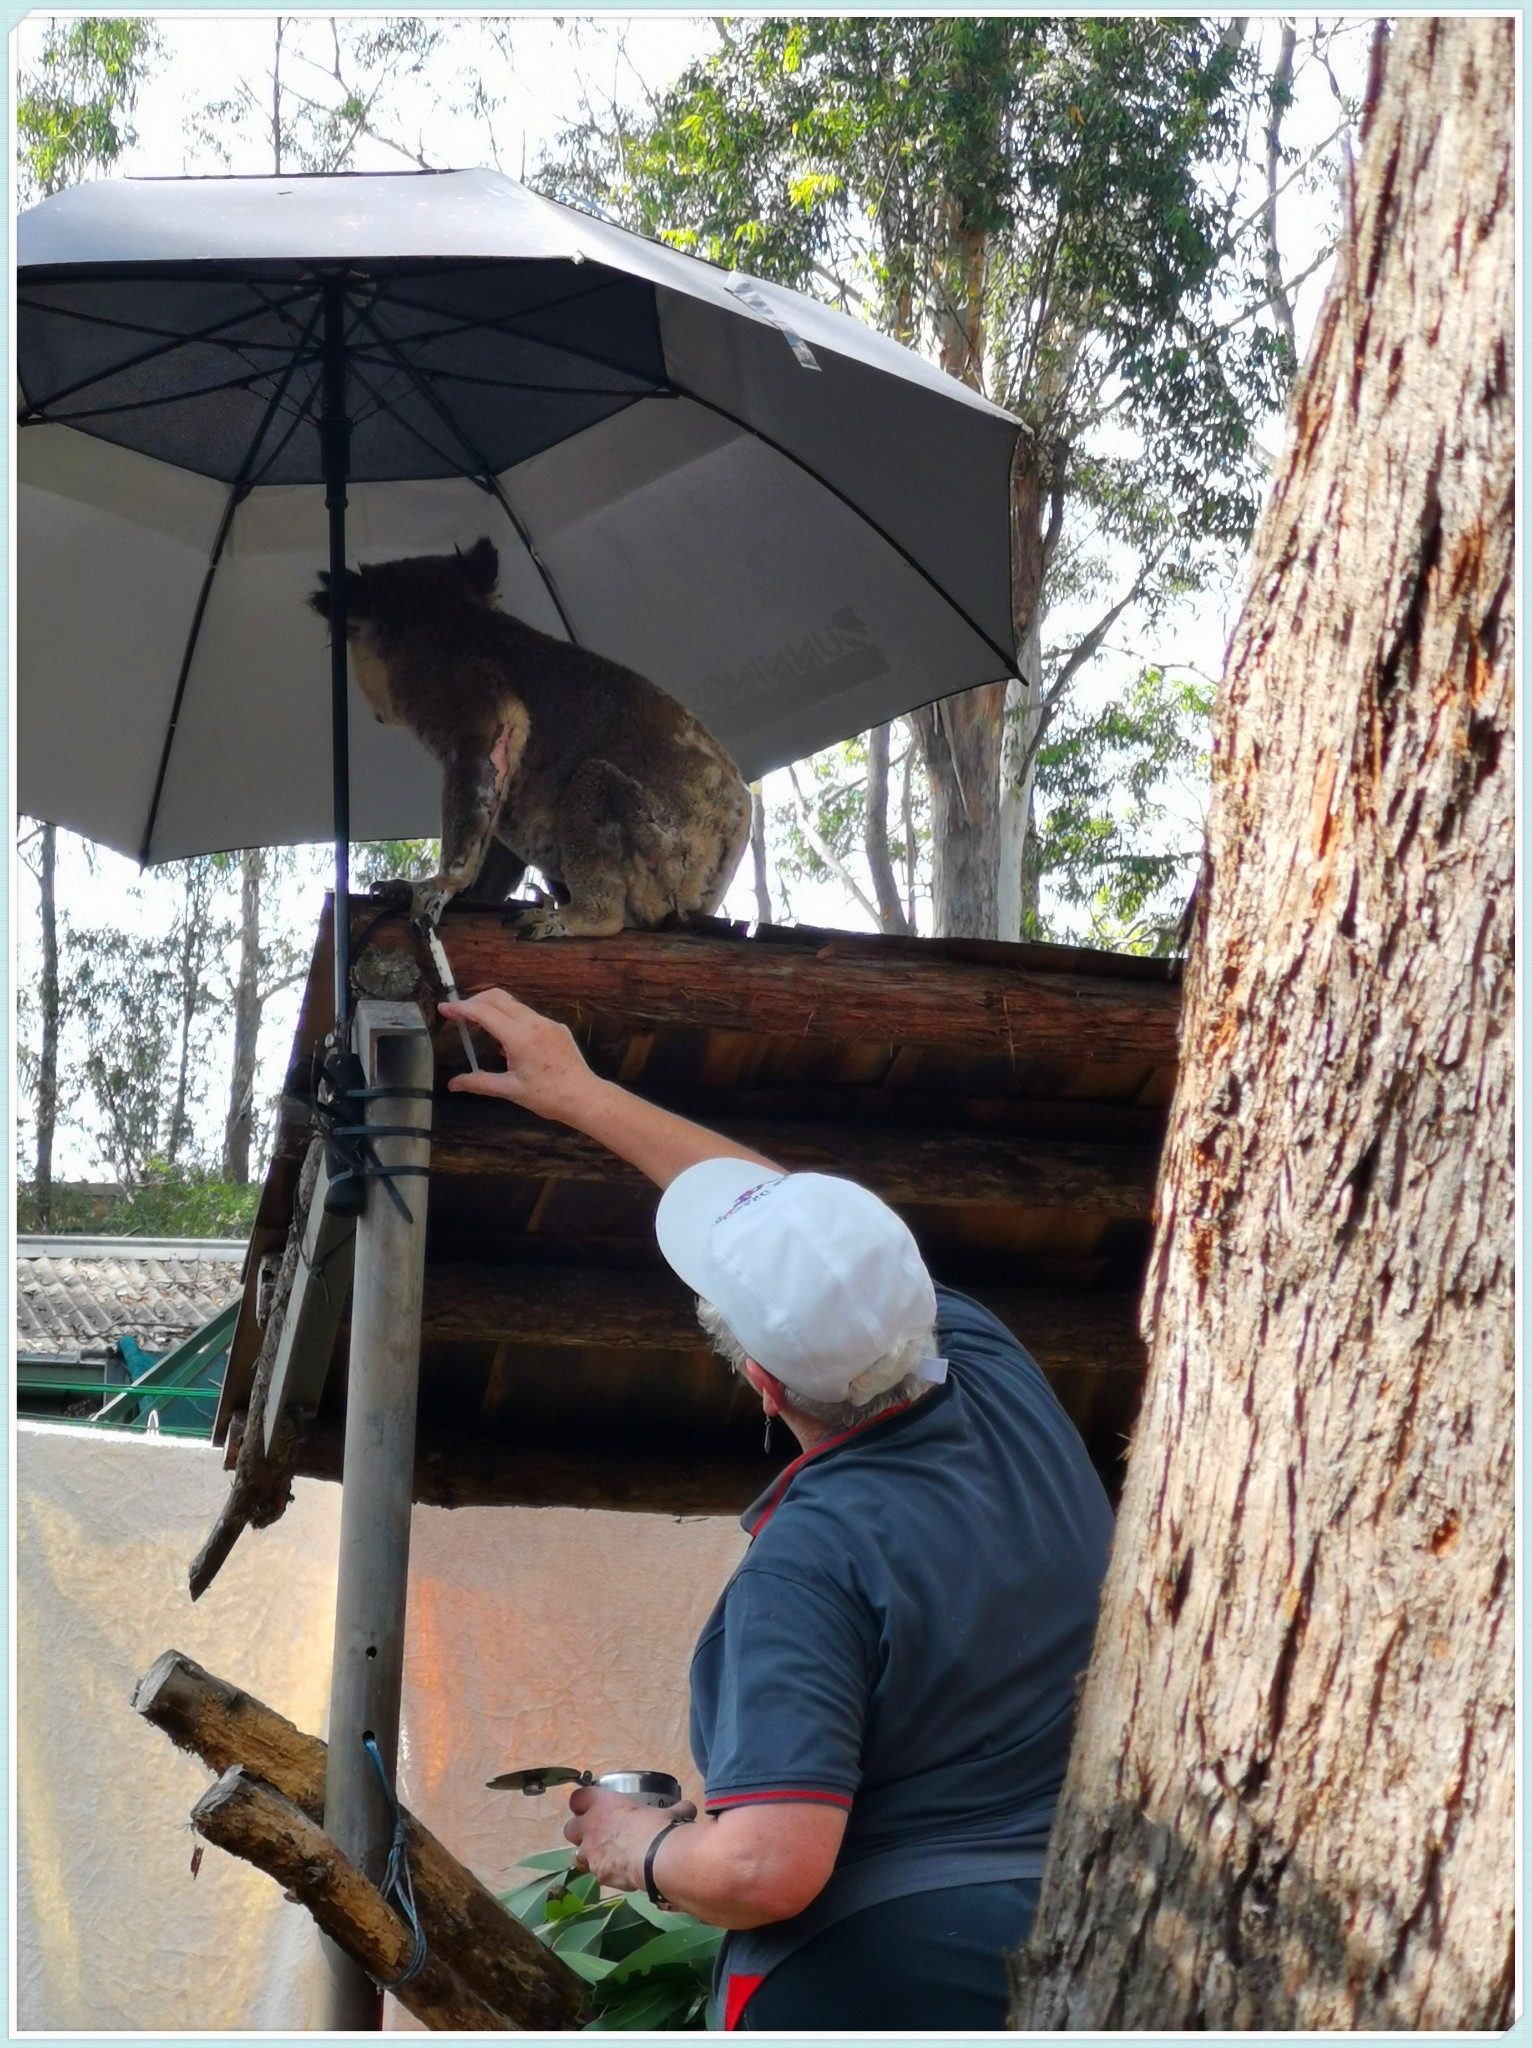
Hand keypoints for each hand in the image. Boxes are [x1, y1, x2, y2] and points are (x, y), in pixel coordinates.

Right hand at [440, 986, 591, 1121]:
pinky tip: (507, 1043)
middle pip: (498, 998)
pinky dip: (512, 1020)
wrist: (584, 1097)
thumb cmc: (548, 1096)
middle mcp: (534, 1023)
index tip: (445, 1008)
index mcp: (519, 1037)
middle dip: (475, 1001)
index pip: (483, 1013)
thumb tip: (453, 1084)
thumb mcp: (510, 1089)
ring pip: (514, 1005)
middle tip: (458, 1013)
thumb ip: (479, 1082)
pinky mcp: (557, 1028)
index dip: (461, 1008)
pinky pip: (529, 1016)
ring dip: (493, 1010)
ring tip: (478, 1026)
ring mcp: (547, 1023)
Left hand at [564, 1786, 697, 1894]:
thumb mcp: (668, 1813)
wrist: (654, 1858)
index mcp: (604, 1804)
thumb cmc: (659, 1826)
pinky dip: (605, 1873)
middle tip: (597, 1835)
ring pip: (577, 1855)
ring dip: (589, 1856)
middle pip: (570, 1828)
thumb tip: (689, 1808)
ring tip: (606, 1858)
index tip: (592, 1807)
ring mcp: (591, 1853)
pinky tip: (619, 1874)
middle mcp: (591, 1827)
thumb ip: (676, 1810)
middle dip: (580, 1833)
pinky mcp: (598, 1874)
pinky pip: (596, 1874)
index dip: (583, 1803)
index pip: (579, 1798)